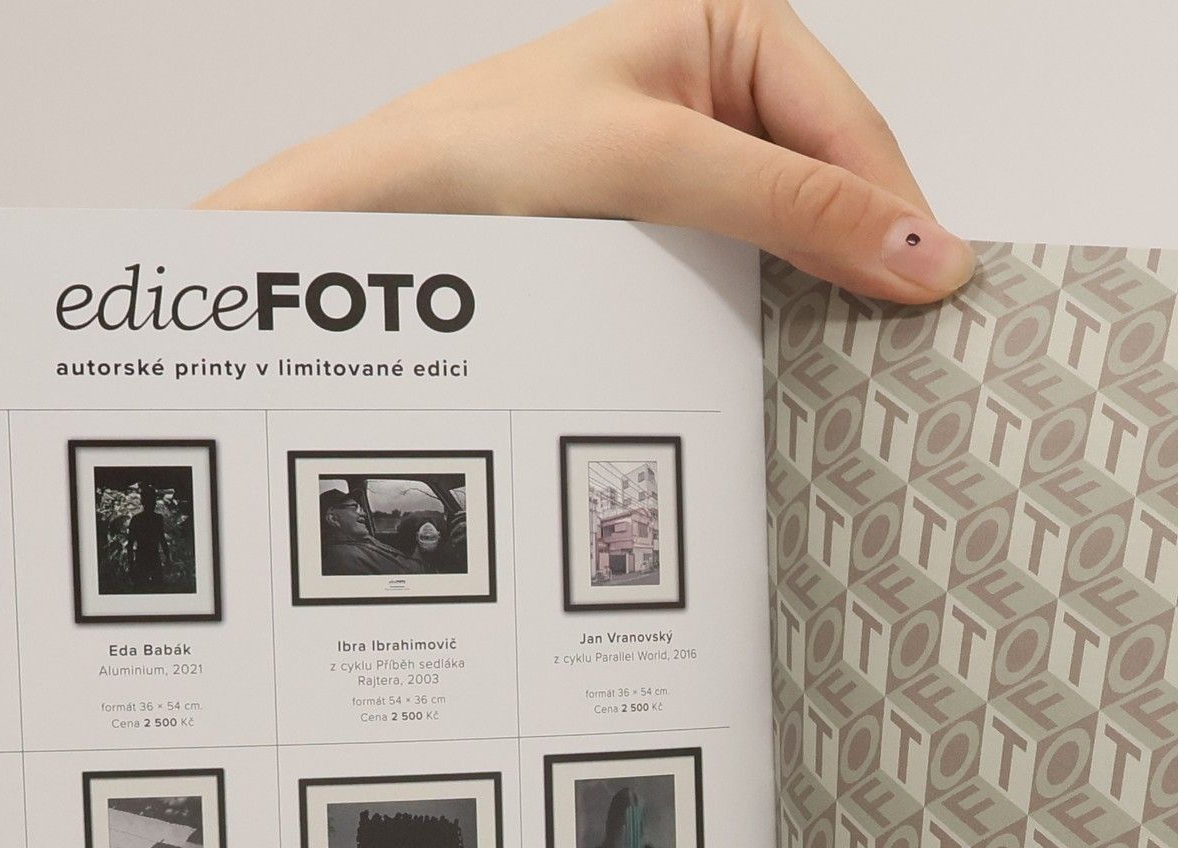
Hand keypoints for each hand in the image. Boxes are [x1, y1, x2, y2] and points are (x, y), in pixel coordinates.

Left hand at [204, 0, 972, 303]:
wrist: (378, 209)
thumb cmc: (482, 149)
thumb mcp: (655, 164)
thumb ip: (788, 205)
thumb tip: (914, 247)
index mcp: (730, 28)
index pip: (850, 125)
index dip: (894, 211)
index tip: (933, 292)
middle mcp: (715, 85)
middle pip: (827, 180)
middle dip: (856, 252)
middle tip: (896, 338)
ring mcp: (684, 158)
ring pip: (782, 229)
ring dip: (808, 287)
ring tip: (843, 351)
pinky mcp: (649, 224)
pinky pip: (732, 264)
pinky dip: (755, 305)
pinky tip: (768, 346)